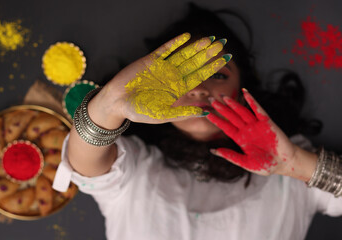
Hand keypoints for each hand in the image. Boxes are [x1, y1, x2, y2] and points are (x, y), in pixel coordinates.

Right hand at [110, 33, 229, 122]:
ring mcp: (162, 68)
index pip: (199, 77)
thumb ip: (183, 112)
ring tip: (209, 39)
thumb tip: (206, 112)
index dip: (212, 68)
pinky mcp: (150, 60)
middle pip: (194, 63)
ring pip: (182, 55)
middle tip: (222, 45)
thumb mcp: (163, 115)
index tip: (226, 60)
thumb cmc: (139, 111)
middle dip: (208, 55)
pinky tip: (186, 37)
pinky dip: (174, 43)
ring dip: (195, 47)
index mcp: (177, 89)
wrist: (117, 102)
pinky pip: (164, 50)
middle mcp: (172, 77)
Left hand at [206, 89, 296, 175]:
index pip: (225, 127)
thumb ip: (230, 156)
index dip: (216, 120)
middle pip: (231, 116)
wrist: (284, 164)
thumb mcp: (245, 163)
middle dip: (221, 108)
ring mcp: (256, 125)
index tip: (206, 113)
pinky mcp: (267, 122)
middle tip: (211, 99)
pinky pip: (258, 109)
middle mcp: (246, 130)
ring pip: (242, 111)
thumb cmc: (265, 165)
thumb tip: (213, 151)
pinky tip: (245, 92)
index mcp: (240, 138)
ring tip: (223, 96)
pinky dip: (252, 101)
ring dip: (233, 103)